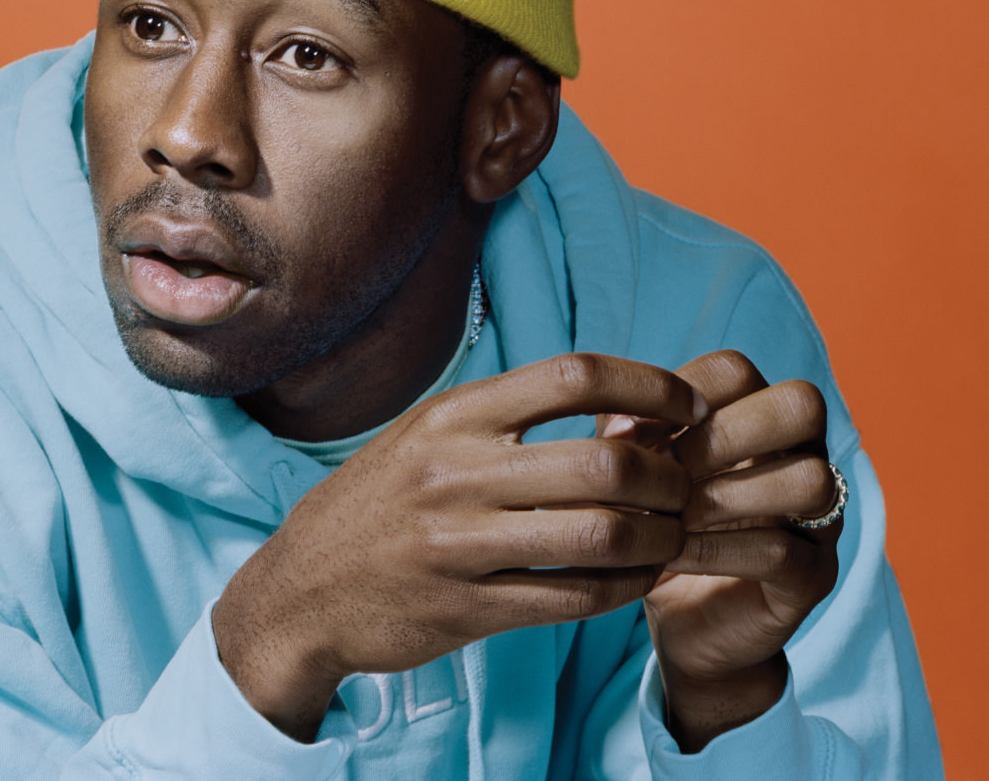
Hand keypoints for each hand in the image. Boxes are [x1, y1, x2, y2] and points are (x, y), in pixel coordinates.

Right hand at [214, 353, 706, 739]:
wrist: (302, 587)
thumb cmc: (381, 501)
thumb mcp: (427, 435)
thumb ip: (507, 420)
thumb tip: (618, 410)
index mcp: (451, 415)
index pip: (572, 377)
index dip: (646, 386)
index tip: (685, 407)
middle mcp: (456, 472)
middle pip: (602, 462)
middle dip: (668, 477)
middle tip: (685, 485)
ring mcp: (460, 545)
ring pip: (601, 536)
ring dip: (659, 538)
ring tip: (671, 535)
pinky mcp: (468, 610)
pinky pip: (575, 599)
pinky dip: (626, 588)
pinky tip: (638, 578)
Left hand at [604, 350, 841, 751]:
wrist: (678, 616)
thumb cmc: (655, 522)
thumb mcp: (633, 469)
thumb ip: (626, 435)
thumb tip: (617, 423)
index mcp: (758, 414)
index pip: (737, 369)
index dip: (682, 392)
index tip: (633, 433)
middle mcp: (804, 454)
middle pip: (801, 404)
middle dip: (723, 434)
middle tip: (666, 471)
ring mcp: (820, 516)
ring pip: (810, 479)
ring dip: (726, 495)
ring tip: (671, 516)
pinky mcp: (814, 577)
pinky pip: (782, 551)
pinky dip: (716, 549)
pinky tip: (671, 554)